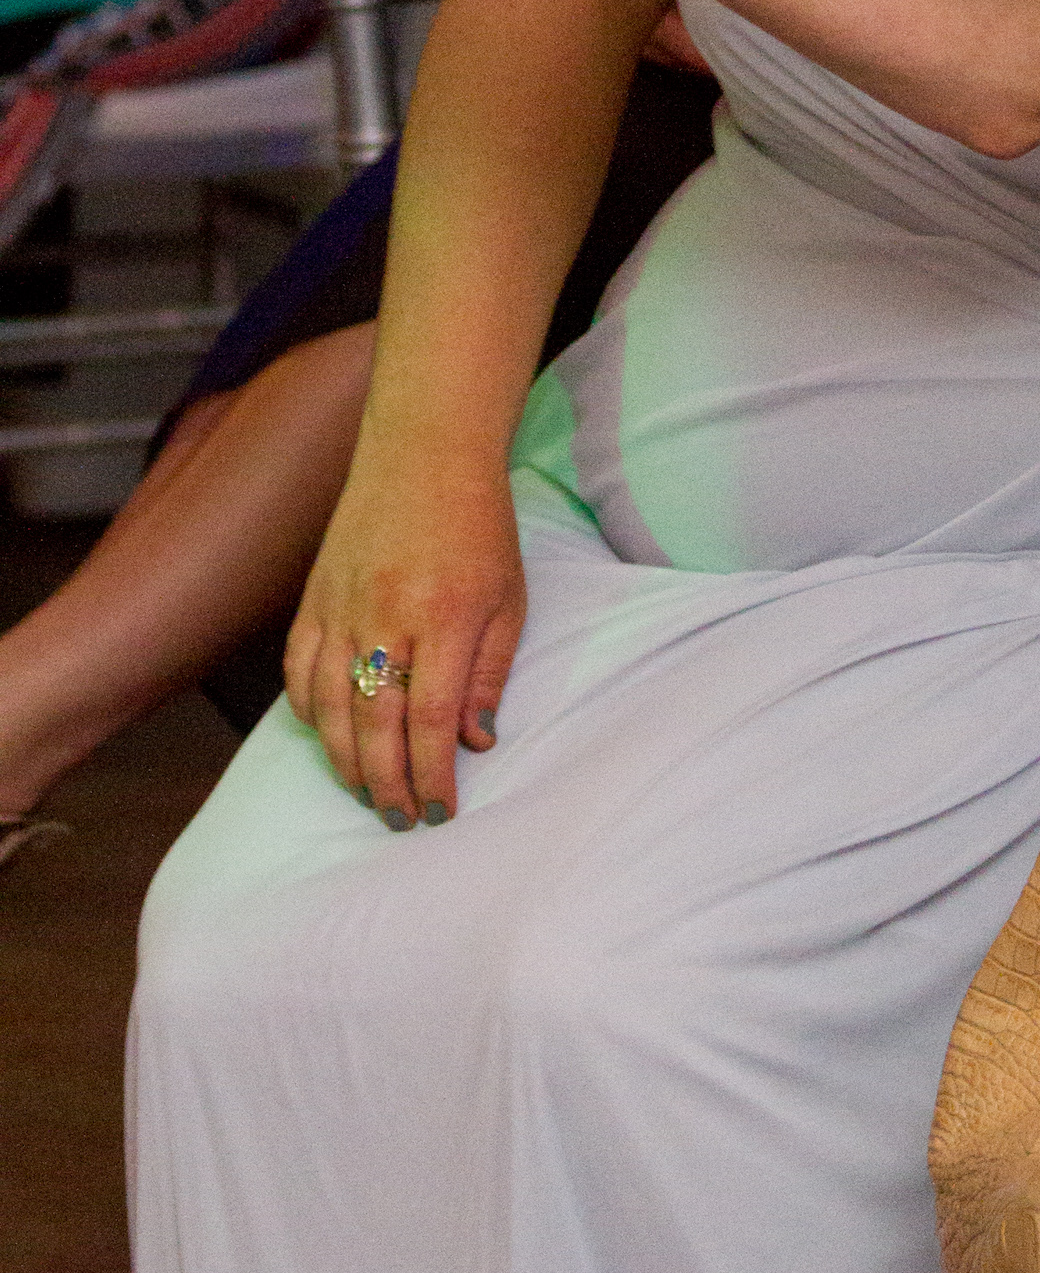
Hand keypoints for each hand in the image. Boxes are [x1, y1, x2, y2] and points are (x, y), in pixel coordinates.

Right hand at [284, 427, 525, 825]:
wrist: (425, 452)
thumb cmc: (479, 526)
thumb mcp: (508, 598)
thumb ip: (487, 673)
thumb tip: (474, 743)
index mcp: (443, 617)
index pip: (429, 721)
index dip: (432, 776)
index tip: (441, 811)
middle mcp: (385, 617)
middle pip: (375, 726)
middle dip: (388, 786)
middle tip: (403, 820)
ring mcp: (341, 607)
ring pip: (329, 709)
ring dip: (347, 762)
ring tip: (369, 793)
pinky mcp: (314, 598)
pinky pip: (298, 672)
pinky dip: (310, 714)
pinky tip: (331, 737)